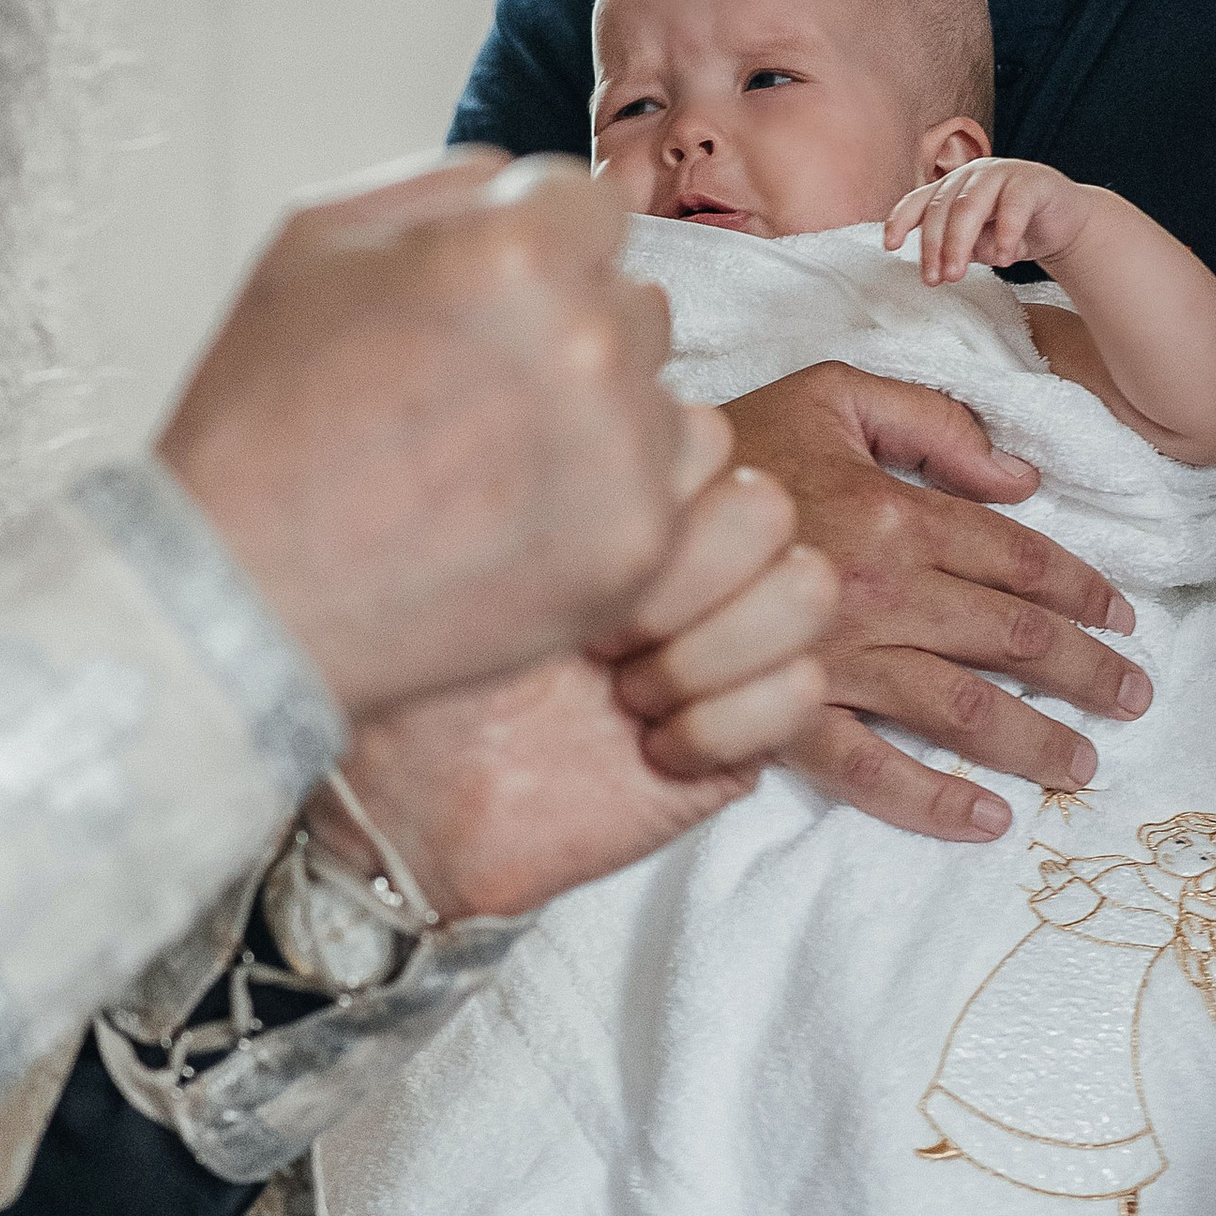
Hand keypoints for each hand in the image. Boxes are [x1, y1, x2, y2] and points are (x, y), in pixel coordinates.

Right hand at [157, 149, 706, 721]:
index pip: (592, 206)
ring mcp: (622, 451)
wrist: (246, 601)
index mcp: (514, 252)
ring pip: (653, 392)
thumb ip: (443, 187)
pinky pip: (661, 484)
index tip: (486, 300)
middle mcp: (587, 343)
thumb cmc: (265, 421)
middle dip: (566, 328)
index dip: (534, 247)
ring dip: (594, 413)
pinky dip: (601, 496)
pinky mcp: (637, 544)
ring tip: (489, 460)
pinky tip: (514, 516)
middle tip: (474, 390)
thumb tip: (525, 186)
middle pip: (631, 299)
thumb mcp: (312, 244)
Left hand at [327, 439, 832, 918]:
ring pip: (808, 589)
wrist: (406, 814)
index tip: (557, 562)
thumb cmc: (413, 681)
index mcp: (618, 504)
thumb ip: (541, 469)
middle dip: (683, 575)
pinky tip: (649, 749)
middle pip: (768, 508)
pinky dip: (728, 724)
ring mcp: (722, 648)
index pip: (703, 437)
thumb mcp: (455, 553)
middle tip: (596, 638)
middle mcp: (681, 567)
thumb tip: (592, 400)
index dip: (644, 496)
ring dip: (714, 647)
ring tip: (628, 693)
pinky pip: (804, 690)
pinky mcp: (746, 736)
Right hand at [722, 363, 1148, 840]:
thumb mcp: (831, 395)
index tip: (1123, 617)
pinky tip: (985, 823)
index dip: (1082, 590)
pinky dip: (933, 804)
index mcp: (896, 511)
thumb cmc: (724, 449)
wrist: (616, 514)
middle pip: (1013, 640)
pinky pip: (870, 772)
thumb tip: (1020, 477)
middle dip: (1088, 673)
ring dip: (1037, 743)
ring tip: (1084, 767)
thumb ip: (932, 421)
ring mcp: (835, 661)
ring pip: (963, 711)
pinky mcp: (784, 716)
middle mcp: (881, 591)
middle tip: (1135, 698)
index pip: (1018, 558)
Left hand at [884, 154, 1097, 282]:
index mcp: (952, 187)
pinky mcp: (1032, 181)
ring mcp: (1002, 173)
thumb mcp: (981, 244)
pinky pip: (1013, 205)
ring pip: (970, 205)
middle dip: (935, 246)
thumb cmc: (1016, 232)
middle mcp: (972, 175)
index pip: (919, 201)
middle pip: (942, 208)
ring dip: (960, 243)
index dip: (901, 220)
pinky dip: (1005, 234)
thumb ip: (960, 248)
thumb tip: (940, 266)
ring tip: (958, 274)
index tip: (890, 245)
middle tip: (936, 279)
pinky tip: (1004, 259)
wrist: (1066, 224)